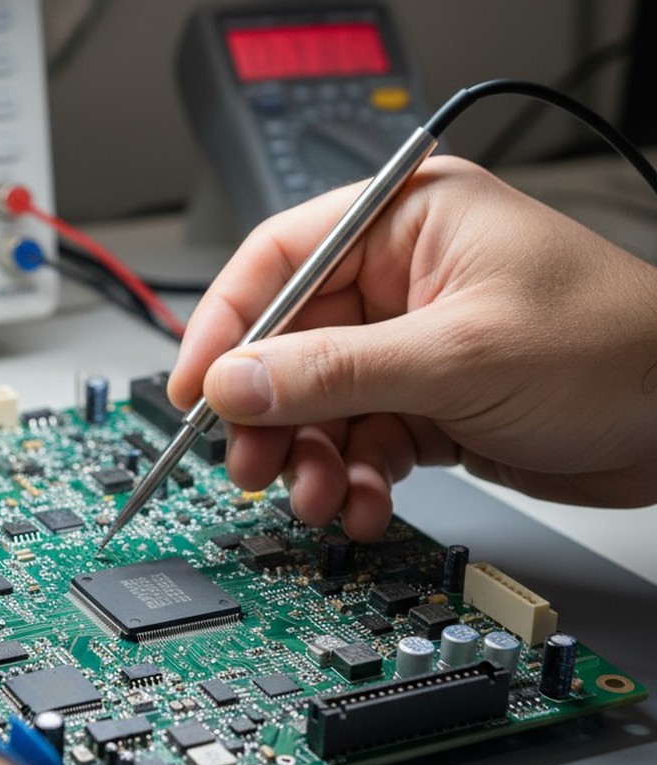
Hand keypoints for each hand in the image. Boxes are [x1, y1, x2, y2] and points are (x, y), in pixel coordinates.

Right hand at [169, 156, 656, 540]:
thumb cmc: (612, 345)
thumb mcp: (459, 354)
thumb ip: (336, 369)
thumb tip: (236, 381)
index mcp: (403, 222)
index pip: (278, 261)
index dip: (226, 325)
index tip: (195, 388)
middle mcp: (396, 280)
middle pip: (287, 344)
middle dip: (269, 412)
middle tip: (253, 463)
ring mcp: (406, 345)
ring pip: (317, 403)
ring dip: (310, 457)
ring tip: (318, 496)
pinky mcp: (422, 402)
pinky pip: (356, 439)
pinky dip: (353, 477)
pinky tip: (364, 501)